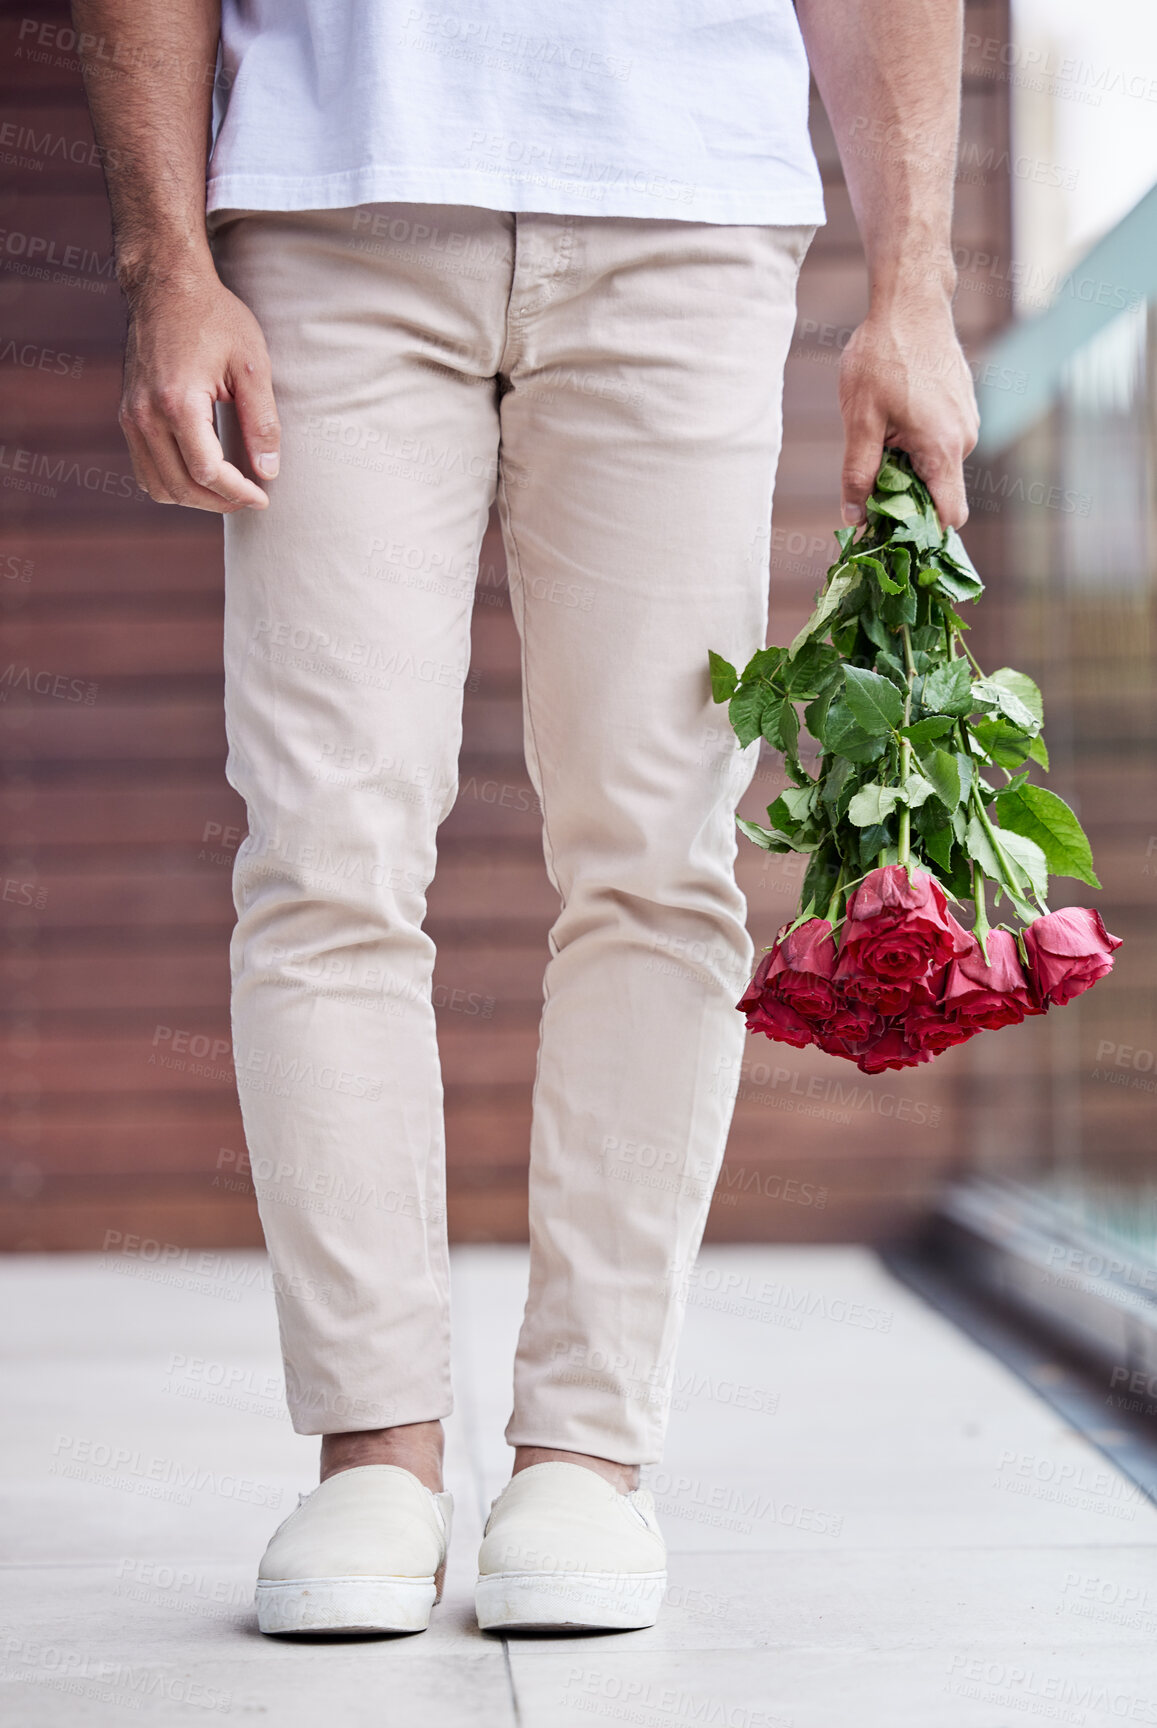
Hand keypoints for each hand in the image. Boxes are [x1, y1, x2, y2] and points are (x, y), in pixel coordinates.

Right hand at [119, 269, 279, 512]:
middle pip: (181, 487)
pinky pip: (145, 469)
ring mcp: (131, 416)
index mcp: (177, 402)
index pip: (207, 472)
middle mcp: (145, 414)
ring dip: (194, 498)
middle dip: (219, 501)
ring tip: (228, 490)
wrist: (166, 285)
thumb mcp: (252, 365)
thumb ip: (262, 422)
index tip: (263, 497)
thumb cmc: (214, 317)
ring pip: (157, 486)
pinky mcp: (128, 415)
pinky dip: (172, 482)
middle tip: (250, 498)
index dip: (238, 493)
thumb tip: (268, 472)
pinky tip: (202, 474)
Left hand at [837, 290, 978, 530]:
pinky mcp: (962, 406)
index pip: (949, 516)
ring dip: (907, 464)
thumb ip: (858, 474)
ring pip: (936, 465)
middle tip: (867, 478)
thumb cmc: (882, 357)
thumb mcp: (860, 421)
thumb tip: (855, 520)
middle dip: (905, 495)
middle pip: (938, 493)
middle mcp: (965, 439)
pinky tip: (893, 416)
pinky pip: (940, 441)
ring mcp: (967, 421)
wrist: (910, 302)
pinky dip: (916, 442)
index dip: (921, 532)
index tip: (889, 530)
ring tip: (879, 433)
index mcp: (943, 449)